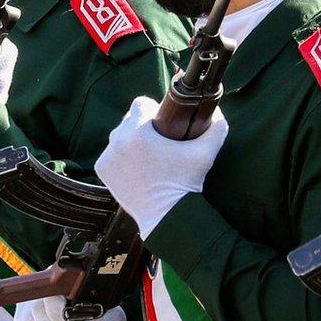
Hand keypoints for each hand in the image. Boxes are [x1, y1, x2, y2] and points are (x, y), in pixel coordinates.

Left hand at [93, 96, 228, 237]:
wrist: (166, 216)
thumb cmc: (185, 182)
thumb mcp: (206, 152)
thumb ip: (217, 127)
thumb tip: (218, 111)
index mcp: (138, 132)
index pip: (140, 103)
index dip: (152, 109)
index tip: (161, 121)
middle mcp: (117, 141)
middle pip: (128, 120)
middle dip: (141, 126)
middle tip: (157, 140)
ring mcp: (108, 156)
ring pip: (118, 137)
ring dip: (129, 141)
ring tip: (146, 154)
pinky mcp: (103, 169)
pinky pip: (110, 154)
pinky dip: (120, 157)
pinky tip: (134, 164)